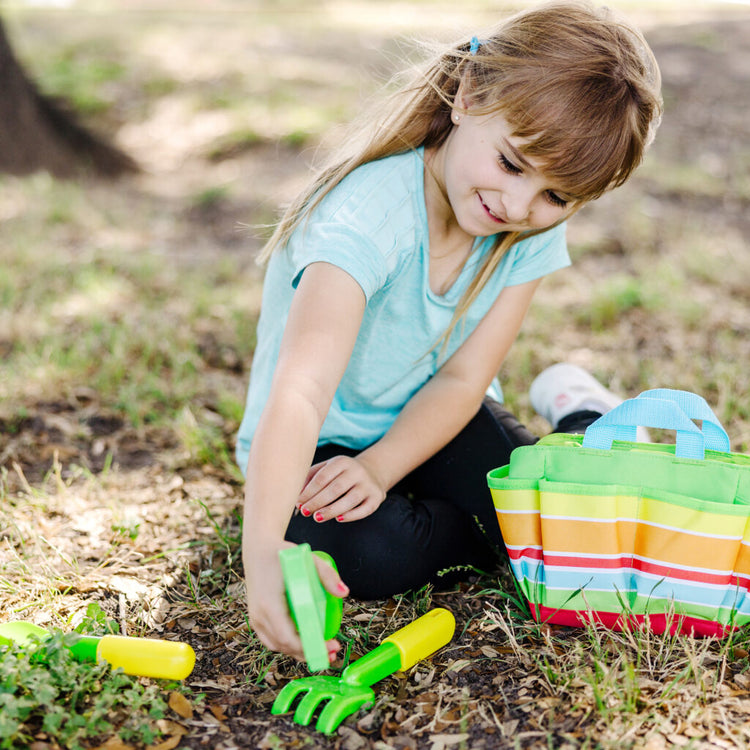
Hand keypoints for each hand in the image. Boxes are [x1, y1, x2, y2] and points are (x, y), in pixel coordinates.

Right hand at [244, 540, 347, 661]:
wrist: (258, 549)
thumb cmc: (282, 554)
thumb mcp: (307, 559)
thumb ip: (327, 575)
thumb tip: (344, 593)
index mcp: (269, 604)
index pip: (289, 637)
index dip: (311, 647)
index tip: (332, 646)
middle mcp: (259, 616)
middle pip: (285, 646)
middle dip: (310, 654)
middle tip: (333, 652)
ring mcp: (255, 619)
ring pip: (277, 646)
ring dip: (299, 652)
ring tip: (323, 650)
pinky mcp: (256, 619)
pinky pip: (272, 639)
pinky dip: (289, 645)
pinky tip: (306, 642)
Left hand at [297, 454, 386, 522]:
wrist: (373, 471)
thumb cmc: (341, 473)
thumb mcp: (326, 469)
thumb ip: (310, 479)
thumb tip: (296, 498)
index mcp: (341, 462)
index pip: (323, 477)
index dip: (309, 491)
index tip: (299, 502)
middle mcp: (357, 471)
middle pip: (336, 489)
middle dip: (318, 502)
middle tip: (305, 512)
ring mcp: (368, 484)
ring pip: (350, 500)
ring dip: (332, 510)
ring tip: (317, 517)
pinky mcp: (377, 497)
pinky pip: (364, 509)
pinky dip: (351, 516)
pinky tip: (338, 519)